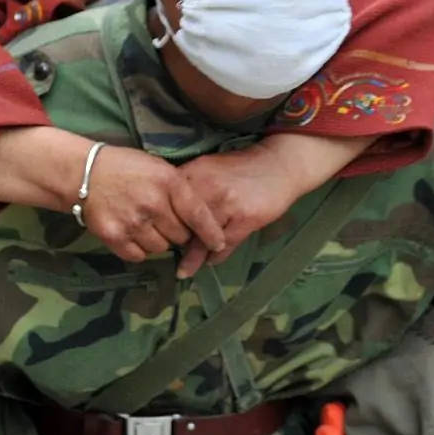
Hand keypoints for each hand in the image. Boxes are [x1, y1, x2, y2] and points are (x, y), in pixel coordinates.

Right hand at [82, 145, 224, 263]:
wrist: (84, 172)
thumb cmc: (126, 167)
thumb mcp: (158, 167)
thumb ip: (180, 190)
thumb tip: (202, 218)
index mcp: (168, 182)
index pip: (198, 215)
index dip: (211, 233)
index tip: (217, 243)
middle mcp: (153, 204)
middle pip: (181, 236)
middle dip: (178, 232)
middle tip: (165, 221)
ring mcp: (133, 222)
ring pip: (161, 248)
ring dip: (158, 240)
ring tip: (145, 224)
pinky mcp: (115, 237)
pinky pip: (140, 255)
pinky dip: (139, 248)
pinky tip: (132, 232)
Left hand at [174, 140, 312, 277]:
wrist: (278, 164)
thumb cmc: (240, 167)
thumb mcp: (209, 169)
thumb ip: (189, 188)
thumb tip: (165, 213)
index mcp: (194, 171)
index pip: (168, 202)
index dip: (161, 221)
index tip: (155, 235)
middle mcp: (207, 186)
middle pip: (182, 222)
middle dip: (173, 241)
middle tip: (167, 255)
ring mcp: (226, 202)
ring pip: (202, 237)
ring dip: (192, 257)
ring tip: (183, 271)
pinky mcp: (245, 218)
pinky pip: (225, 245)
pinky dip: (217, 256)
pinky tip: (210, 262)